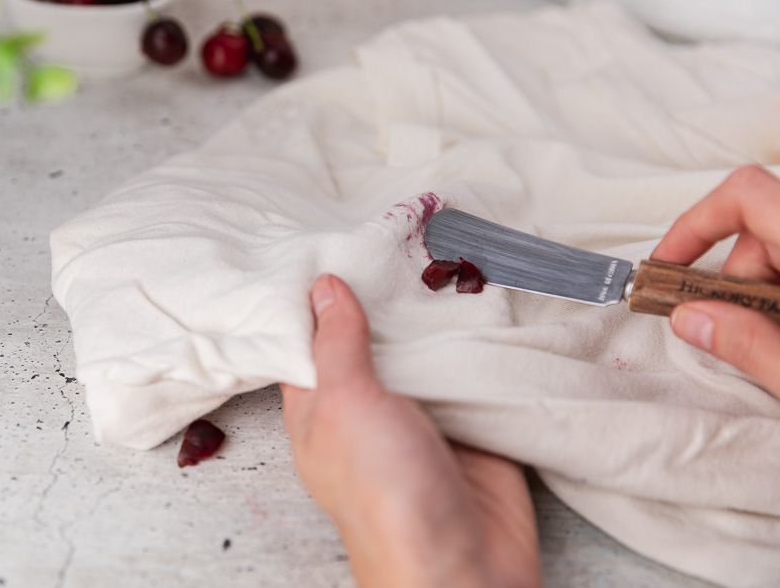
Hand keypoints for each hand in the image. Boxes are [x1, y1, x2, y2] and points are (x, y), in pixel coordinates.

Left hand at [281, 274, 539, 587]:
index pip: (309, 341)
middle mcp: (368, 407)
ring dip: (432, 314)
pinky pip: (471, 371)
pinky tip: (481, 295)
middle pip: (372, 340)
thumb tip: (322, 287)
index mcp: (320, 408)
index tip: (328, 243)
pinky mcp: (471, 423)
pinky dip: (477, 341)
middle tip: (396, 235)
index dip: (315, 297)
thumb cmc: (383, 491)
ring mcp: (421, 415)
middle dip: (384, 295)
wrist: (462, 563)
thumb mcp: (345, 404)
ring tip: (439, 249)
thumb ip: (336, 344)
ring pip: (423, 352)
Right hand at [651, 165, 779, 396]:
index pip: (744, 195)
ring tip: (777, 346)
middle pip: (759, 229)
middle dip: (732, 282)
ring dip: (761, 297)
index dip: (695, 225)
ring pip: (778, 252)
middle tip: (737, 333)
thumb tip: (691, 319)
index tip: (666, 267)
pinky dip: (778, 298)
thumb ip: (749, 345)